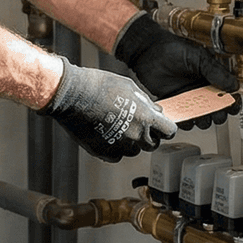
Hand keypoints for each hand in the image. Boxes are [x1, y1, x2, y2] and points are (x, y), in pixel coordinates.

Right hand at [39, 60, 177, 161]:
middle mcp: (136, 135)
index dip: (165, 128)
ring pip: (134, 151)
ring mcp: (120, 146)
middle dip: (148, 136)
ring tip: (117, 127)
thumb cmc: (100, 86)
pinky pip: (116, 155)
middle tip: (136, 125)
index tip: (160, 127)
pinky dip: (114, 148)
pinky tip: (106, 133)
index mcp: (146, 118)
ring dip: (130, 143)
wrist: (73, 95)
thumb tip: (157, 111)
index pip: (169, 131)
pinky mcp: (104, 152)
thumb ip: (147, 103)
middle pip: (153, 144)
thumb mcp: (130, 87)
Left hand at [113, 14, 239, 128]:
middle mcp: (202, 91)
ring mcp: (188, 100)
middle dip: (219, 115)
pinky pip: (183, 120)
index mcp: (212, 79)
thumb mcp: (199, 58)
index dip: (232, 102)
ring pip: (201, 119)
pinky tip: (184, 116)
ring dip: (203, 121)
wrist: (148, 51)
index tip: (232, 105)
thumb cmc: (174, 49)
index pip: (228, 95)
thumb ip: (215, 71)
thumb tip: (234, 86)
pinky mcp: (174, 106)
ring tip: (200, 115)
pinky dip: (185, 122)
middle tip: (215, 113)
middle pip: (217, 111)